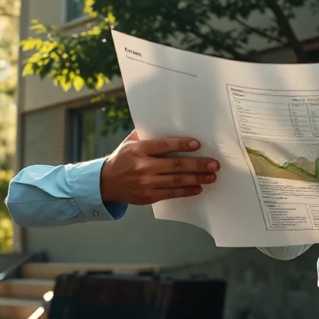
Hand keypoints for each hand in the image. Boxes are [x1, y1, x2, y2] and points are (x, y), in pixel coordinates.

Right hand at [100, 130, 218, 204]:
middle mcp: (143, 166)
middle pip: (175, 165)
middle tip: (213, 164)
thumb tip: (167, 122)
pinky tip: (198, 187)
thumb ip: (147, 134)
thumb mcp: (130, 142)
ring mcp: (146, 183)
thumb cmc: (122, 158)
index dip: (182, 144)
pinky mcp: (148, 196)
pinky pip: (171, 194)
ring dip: (196, 178)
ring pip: (176, 181)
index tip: (198, 144)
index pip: (164, 146)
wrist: (105, 183)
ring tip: (211, 176)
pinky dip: (186, 191)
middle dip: (197, 165)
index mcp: (139, 149)